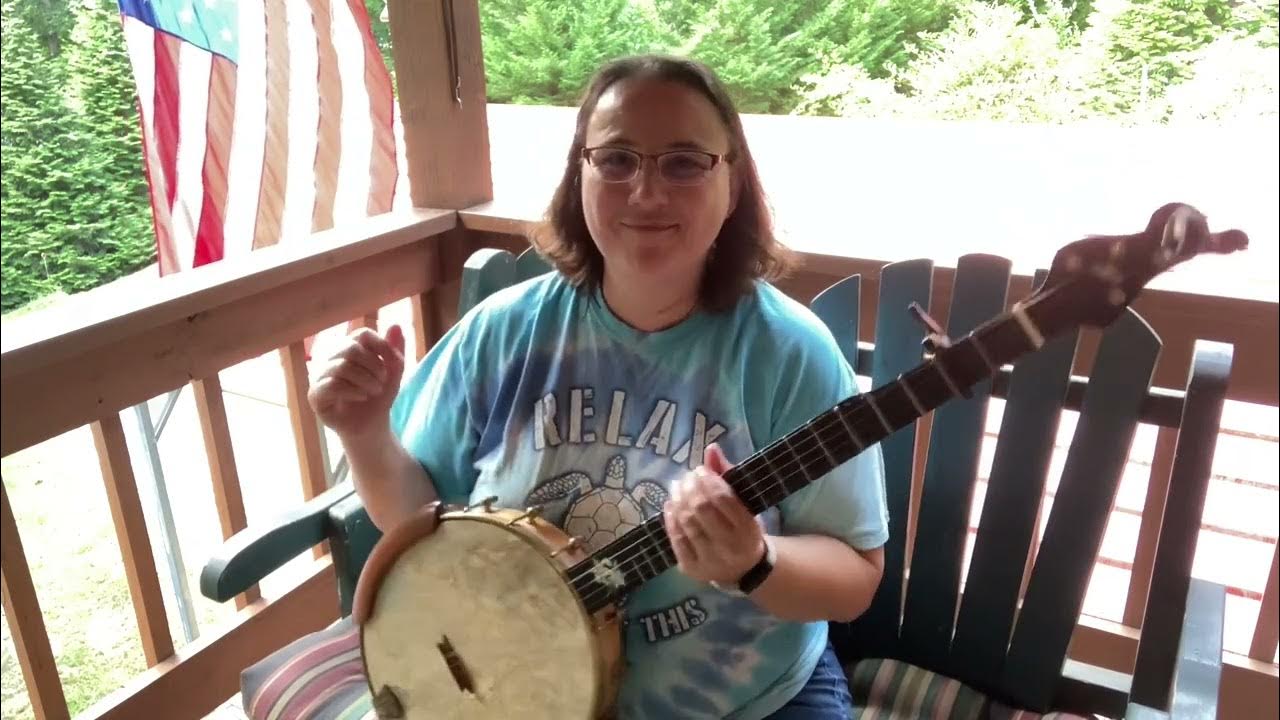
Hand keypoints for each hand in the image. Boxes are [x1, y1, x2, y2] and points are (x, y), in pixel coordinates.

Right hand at [307, 324, 405, 439]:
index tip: (395, 361)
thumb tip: (396, 325)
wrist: (372, 426)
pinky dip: (352, 391)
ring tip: (374, 391)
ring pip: (341, 366)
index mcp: (351, 349)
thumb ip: (395, 352)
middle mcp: (333, 359)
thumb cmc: (379, 397)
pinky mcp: (315, 395)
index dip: (381, 345)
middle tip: (382, 382)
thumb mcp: (393, 375)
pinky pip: (331, 385)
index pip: (362, 334)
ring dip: (365, 380)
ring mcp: (321, 377)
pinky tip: (362, 397)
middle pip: (351, 349)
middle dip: (374, 366)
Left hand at [663, 443, 765, 586]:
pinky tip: (670, 504)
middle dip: (690, 487)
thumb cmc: (744, 529)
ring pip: (686, 523)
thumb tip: (711, 448)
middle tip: (686, 477)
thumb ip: (728, 475)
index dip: (708, 479)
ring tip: (677, 486)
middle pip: (701, 509)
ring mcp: (709, 560)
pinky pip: (676, 539)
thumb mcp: (745, 503)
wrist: (744, 569)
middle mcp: (729, 547)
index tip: (700, 470)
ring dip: (678, 499)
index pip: (723, 498)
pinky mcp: (692, 569)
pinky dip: (670, 518)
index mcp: (748, 530)